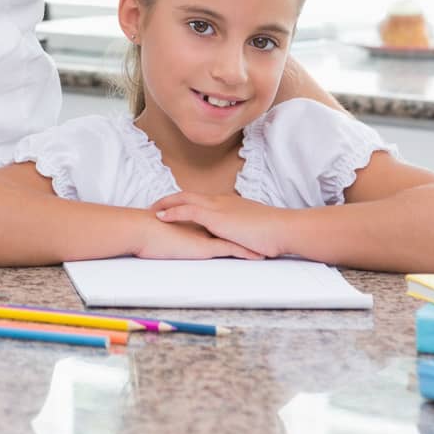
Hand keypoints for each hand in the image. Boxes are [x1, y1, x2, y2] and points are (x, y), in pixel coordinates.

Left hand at [150, 190, 289, 258]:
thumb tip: (237, 239)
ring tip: (151, 210)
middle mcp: (221, 201)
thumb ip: (241, 231)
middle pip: (188, 195)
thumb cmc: (272, 232)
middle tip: (155, 206)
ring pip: (184, 199)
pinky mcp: (216, 216)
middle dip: (170, 200)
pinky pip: (188, 210)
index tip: (173, 207)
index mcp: (229, 204)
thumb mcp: (252, 230)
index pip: (201, 199)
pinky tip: (161, 217)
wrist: (282, 228)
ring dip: (166, 204)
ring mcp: (218, 206)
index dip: (185, 202)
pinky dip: (172, 212)